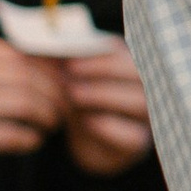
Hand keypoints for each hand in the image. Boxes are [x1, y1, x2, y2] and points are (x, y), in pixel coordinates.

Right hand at [0, 32, 65, 169]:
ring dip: (47, 116)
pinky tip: (33, 140)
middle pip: (25, 77)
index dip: (49, 69)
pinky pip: (11, 134)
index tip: (64, 82)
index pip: (18, 53)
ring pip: (23, 104)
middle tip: (65, 107)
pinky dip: (30, 138)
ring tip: (52, 123)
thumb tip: (51, 62)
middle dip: (54, 94)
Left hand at [62, 44, 152, 175]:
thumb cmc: (82, 105)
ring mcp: (145, 118)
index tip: (71, 52)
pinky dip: (109, 126)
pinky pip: (131, 135)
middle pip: (138, 73)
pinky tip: (87, 120)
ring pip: (139, 101)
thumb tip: (43, 46)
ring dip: (104, 94)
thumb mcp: (73, 82)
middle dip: (103, 68)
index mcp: (131, 68)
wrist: (87, 144)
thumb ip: (64, 65)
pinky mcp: (137, 143)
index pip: (124, 52)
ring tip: (74, 93)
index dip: (99, 50)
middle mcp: (147, 91)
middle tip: (71, 70)